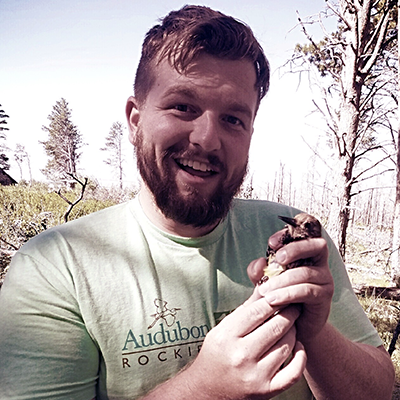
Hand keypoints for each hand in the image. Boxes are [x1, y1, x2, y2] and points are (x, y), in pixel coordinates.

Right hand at [186, 295, 306, 398]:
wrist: (207, 390)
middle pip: (276, 327)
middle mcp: (241, 356)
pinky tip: (298, 345)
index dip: (274, 299)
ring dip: (293, 330)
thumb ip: (245, 310)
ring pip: (286, 345)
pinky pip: (294, 372)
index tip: (282, 293)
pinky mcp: (267, 391)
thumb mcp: (223, 329)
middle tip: (293, 305)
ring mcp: (255, 375)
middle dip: (289, 312)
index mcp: (227, 337)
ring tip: (293, 323)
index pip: (258, 311)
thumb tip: (264, 288)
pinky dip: (300, 356)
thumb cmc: (216, 354)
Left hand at [247, 229, 333, 343]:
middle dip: (295, 249)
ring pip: (305, 272)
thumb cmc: (280, 300)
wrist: (293, 328)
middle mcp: (318, 264)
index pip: (304, 235)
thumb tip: (259, 262)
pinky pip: (307, 291)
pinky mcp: (324, 296)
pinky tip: (273, 299)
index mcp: (305, 254)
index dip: (289, 235)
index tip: (271, 243)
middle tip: (276, 260)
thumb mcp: (265, 284)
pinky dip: (287, 294)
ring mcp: (324, 279)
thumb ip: (259, 272)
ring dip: (282, 280)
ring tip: (264, 291)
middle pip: (316, 246)